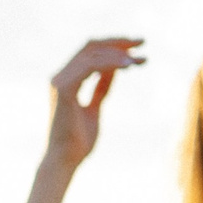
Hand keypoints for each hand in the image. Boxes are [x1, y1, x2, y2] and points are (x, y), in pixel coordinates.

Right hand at [43, 37, 143, 169]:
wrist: (66, 160)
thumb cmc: (78, 141)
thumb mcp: (95, 108)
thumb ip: (100, 88)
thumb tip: (114, 70)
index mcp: (65, 81)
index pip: (89, 52)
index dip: (114, 45)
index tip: (137, 46)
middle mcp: (59, 77)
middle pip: (90, 46)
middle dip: (118, 42)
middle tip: (143, 42)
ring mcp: (59, 82)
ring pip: (92, 54)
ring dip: (118, 54)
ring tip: (139, 60)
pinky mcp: (64, 89)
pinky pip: (90, 66)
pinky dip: (110, 63)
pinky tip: (128, 66)